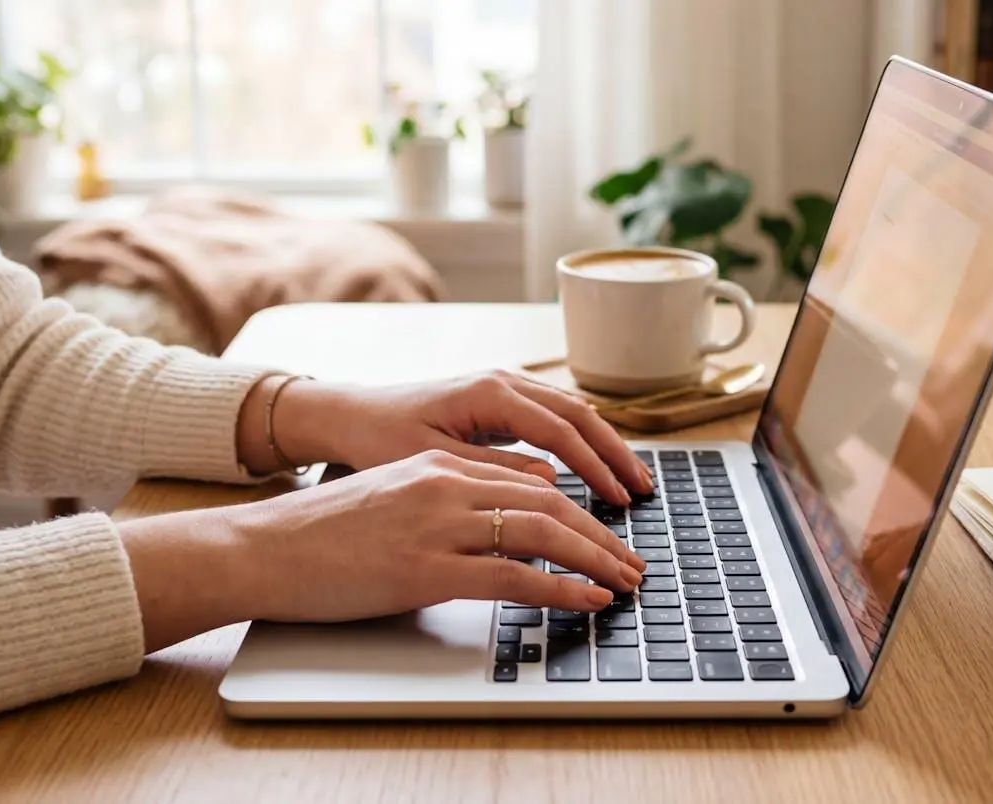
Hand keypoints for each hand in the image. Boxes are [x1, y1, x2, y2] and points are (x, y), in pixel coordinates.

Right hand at [121, 450, 646, 650]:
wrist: (260, 547)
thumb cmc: (320, 533)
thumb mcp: (394, 499)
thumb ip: (449, 501)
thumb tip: (505, 519)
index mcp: (439, 463)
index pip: (531, 480)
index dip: (581, 507)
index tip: (609, 533)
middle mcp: (445, 482)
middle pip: (550, 502)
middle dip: (602, 535)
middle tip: (633, 563)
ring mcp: (436, 524)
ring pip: (541, 532)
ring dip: (594, 559)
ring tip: (623, 582)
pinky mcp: (423, 569)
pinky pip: (511, 576)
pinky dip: (560, 588)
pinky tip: (587, 600)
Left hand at [245, 371, 654, 504]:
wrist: (350, 413)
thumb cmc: (380, 437)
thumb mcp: (434, 460)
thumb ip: (494, 471)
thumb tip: (552, 484)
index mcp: (490, 392)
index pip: (561, 430)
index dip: (596, 466)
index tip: (620, 498)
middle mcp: (504, 381)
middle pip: (579, 414)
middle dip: (615, 453)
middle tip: (642, 491)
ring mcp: (505, 387)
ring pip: (573, 411)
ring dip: (605, 445)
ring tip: (631, 482)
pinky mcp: (501, 400)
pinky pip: (555, 416)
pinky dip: (583, 440)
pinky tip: (599, 467)